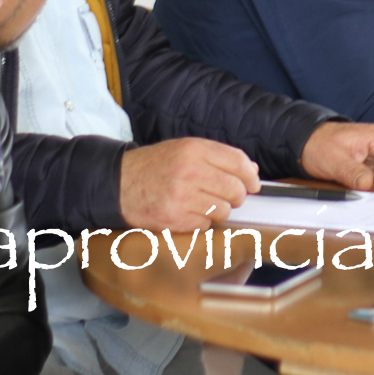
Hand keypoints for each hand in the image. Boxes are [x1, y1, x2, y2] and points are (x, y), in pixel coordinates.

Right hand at [119, 138, 260, 231]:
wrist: (120, 183)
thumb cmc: (155, 166)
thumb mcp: (185, 149)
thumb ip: (218, 157)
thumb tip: (250, 170)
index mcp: (194, 150)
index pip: (238, 161)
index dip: (250, 175)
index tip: (253, 183)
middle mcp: (189, 171)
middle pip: (235, 190)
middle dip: (236, 196)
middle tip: (226, 196)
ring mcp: (181, 197)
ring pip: (223, 210)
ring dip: (218, 210)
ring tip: (203, 203)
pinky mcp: (174, 219)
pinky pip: (205, 225)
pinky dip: (202, 222)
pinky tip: (189, 213)